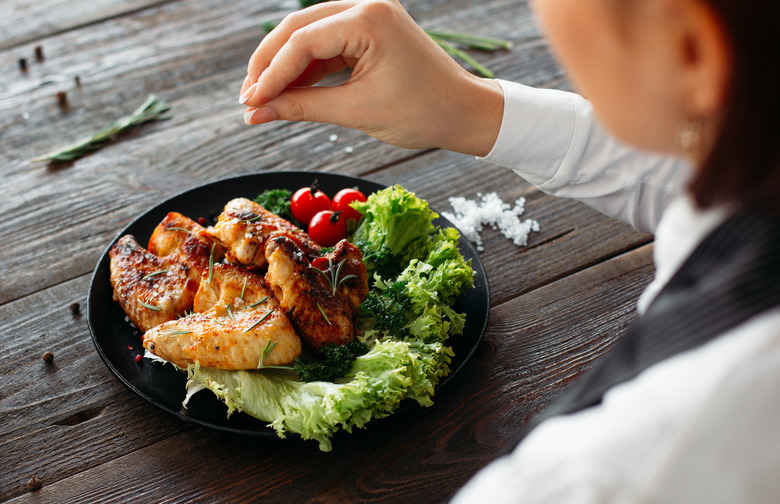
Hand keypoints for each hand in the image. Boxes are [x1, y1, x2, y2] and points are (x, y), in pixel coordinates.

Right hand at [239, 0, 502, 156]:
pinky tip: (290, 91)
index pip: (301, 42)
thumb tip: (258, 113)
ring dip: (286, 67)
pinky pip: (328, 45)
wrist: (464, 113)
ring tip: (263, 99)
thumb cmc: (423, 112)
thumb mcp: (357, 111)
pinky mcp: (371, 31)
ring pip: (310, 35)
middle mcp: (366, 6)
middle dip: (270, 65)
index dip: (271, 75)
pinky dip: (308, 68)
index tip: (250, 103)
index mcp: (368, 19)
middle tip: (249, 99)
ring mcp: (369, 16)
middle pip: (299, 29)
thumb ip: (303, 107)